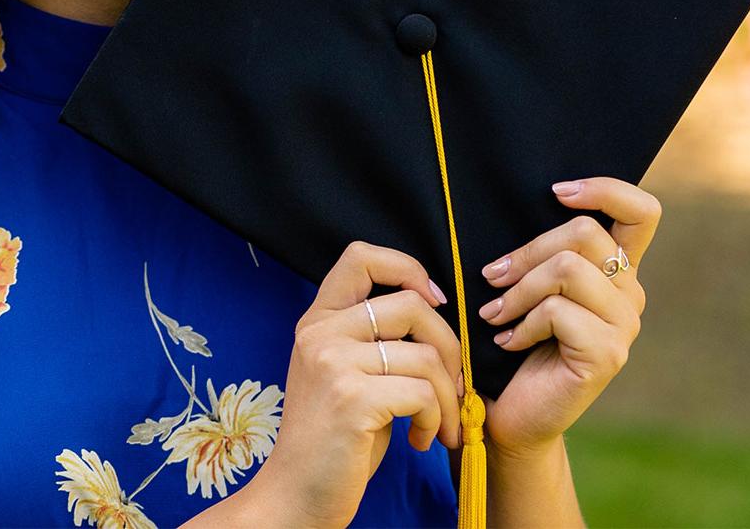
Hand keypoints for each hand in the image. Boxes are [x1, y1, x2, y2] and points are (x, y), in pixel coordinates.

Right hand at [252, 242, 463, 528]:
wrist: (298, 493)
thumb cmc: (335, 440)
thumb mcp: (346, 373)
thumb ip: (376, 339)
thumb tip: (437, 314)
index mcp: (318, 320)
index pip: (360, 256)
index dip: (407, 268)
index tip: (432, 303)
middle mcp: (321, 332)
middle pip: (411, 305)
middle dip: (449, 348)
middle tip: (452, 387)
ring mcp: (333, 362)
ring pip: (426, 355)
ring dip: (448, 397)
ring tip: (438, 425)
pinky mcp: (351, 398)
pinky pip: (423, 393)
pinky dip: (436, 419)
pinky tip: (420, 440)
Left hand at [476, 176, 660, 454]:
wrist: (514, 412)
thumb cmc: (514, 339)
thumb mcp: (530, 285)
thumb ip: (544, 251)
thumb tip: (531, 201)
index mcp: (617, 271)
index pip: (642, 213)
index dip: (605, 189)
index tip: (556, 192)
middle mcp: (631, 295)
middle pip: (584, 232)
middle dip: (527, 251)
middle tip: (492, 277)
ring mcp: (625, 326)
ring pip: (567, 269)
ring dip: (518, 289)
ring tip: (495, 313)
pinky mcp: (608, 354)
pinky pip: (557, 311)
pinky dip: (522, 322)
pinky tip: (508, 341)